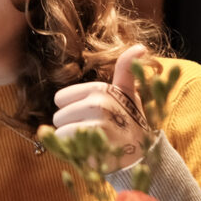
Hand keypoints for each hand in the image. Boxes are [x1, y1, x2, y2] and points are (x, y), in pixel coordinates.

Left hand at [52, 43, 152, 171]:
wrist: (142, 154)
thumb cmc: (128, 121)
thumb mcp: (127, 92)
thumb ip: (125, 69)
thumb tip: (140, 46)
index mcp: (101, 89)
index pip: (60, 98)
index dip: (72, 109)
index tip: (92, 114)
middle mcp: (98, 103)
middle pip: (58, 116)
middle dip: (71, 125)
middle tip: (94, 130)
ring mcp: (96, 124)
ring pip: (60, 130)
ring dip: (73, 139)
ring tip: (94, 140)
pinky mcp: (93, 145)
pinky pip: (65, 144)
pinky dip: (73, 150)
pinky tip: (91, 149)